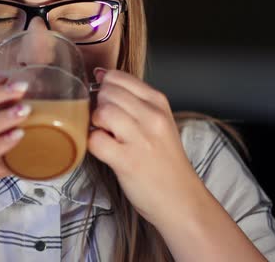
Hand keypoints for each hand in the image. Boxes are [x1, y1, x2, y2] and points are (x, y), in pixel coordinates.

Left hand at [88, 69, 206, 226]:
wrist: (182, 199)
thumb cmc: (165, 162)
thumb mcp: (159, 121)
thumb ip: (132, 100)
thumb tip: (100, 75)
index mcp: (158, 102)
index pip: (118, 77)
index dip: (104, 88)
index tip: (106, 103)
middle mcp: (151, 117)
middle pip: (107, 93)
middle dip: (98, 106)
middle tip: (106, 124)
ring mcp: (140, 139)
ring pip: (101, 112)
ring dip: (96, 124)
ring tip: (106, 136)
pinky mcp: (127, 161)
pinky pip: (95, 140)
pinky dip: (93, 144)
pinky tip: (104, 150)